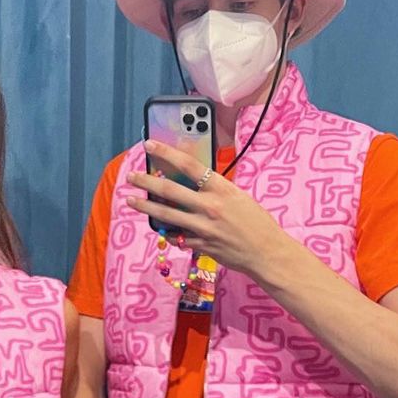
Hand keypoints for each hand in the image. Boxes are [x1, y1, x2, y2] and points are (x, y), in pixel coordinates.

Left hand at [126, 139, 300, 284]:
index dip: (167, 153)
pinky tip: (161, 227)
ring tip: (131, 200)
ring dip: (146, 206)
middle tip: (131, 176)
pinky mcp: (200, 246)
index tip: (149, 145)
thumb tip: (195, 182)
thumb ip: (216, 190)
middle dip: (146, 182)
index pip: (189, 165)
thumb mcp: (239, 197)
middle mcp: (209, 207)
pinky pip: (177, 237)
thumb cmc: (257, 222)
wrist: (266, 252)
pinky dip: (169, 231)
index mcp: (222, 189)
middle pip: (170, 191)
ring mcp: (203, 228)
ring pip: (167, 215)